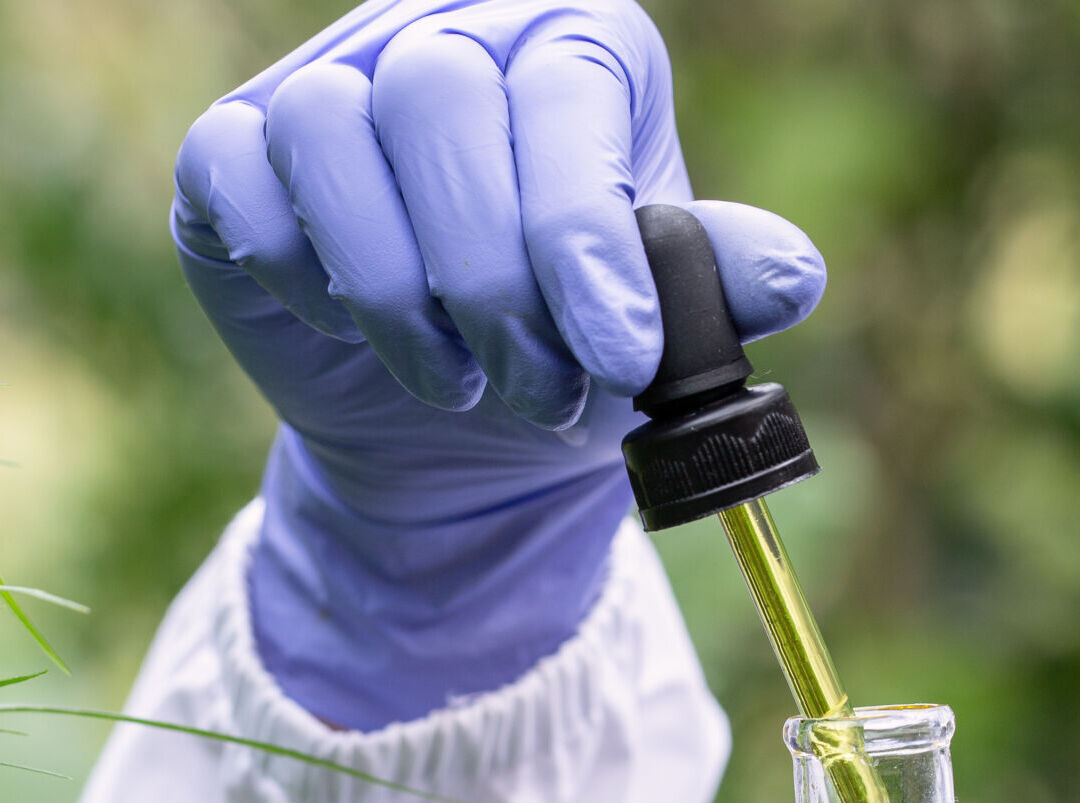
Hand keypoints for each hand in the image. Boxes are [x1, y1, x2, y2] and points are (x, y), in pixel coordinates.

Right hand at [173, 1, 824, 726]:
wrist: (469, 436)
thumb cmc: (575, 357)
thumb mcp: (658, 330)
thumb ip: (715, 287)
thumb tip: (794, 275)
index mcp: (567, 47)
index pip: (563, 88)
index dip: (583, 229)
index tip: (619, 355)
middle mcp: (444, 37)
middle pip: (438, 97)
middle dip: (495, 278)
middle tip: (542, 388)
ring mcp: (330, 85)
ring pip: (331, 136)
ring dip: (404, 297)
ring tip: (464, 383)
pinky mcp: (235, 152)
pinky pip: (240, 181)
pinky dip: (306, 277)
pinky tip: (361, 336)